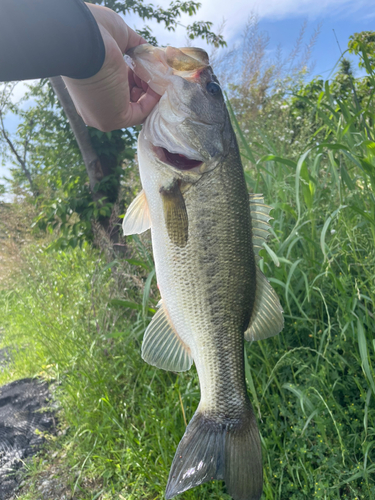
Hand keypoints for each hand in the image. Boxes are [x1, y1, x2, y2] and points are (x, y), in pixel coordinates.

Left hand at [62, 3, 159, 131]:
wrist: (85, 37)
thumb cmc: (96, 33)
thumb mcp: (119, 38)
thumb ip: (135, 48)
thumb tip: (150, 52)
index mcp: (90, 89)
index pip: (119, 92)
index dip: (138, 79)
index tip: (149, 67)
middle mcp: (94, 106)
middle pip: (129, 101)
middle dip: (146, 86)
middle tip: (155, 72)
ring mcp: (102, 115)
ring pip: (136, 107)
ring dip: (150, 91)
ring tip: (156, 74)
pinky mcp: (113, 119)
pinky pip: (141, 113)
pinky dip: (153, 99)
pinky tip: (157, 82)